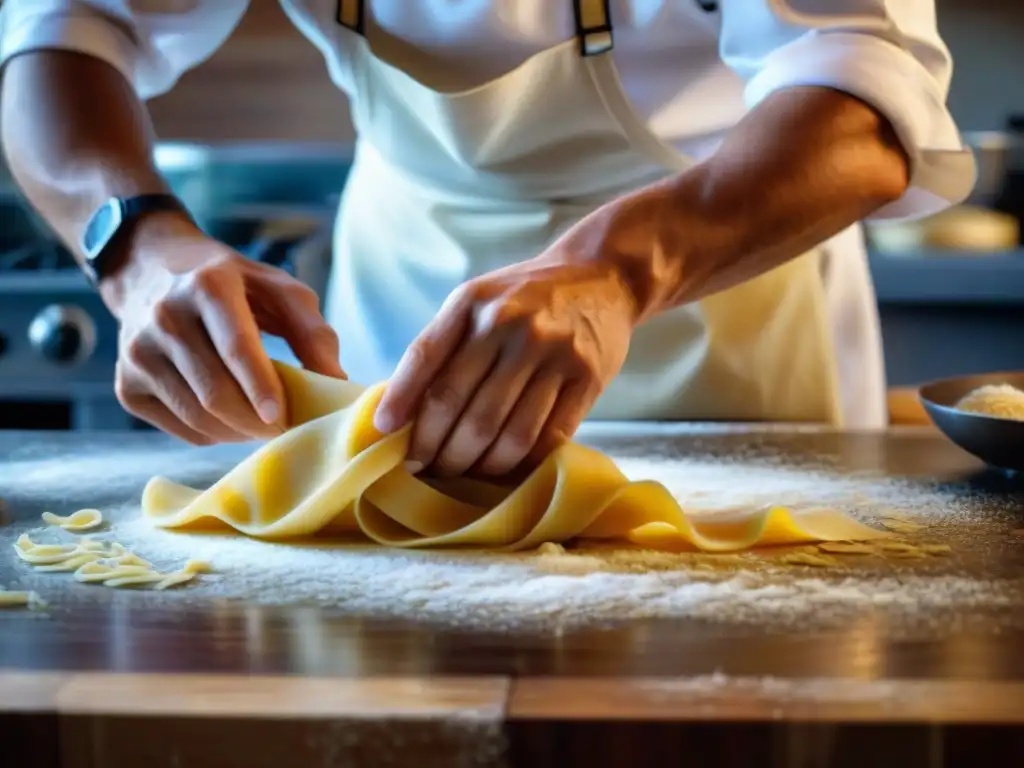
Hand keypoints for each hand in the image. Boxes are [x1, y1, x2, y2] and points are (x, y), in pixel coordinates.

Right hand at [104, 212, 344, 444]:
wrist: (149, 269)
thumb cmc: (231, 284)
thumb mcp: (278, 289)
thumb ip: (313, 331)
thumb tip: (336, 381)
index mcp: (208, 286)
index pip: (235, 346)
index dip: (260, 386)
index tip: (282, 416)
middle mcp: (164, 317)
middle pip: (215, 392)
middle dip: (256, 421)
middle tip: (286, 428)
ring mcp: (137, 353)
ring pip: (196, 415)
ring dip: (237, 432)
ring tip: (263, 425)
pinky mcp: (125, 384)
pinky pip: (178, 428)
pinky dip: (212, 435)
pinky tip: (230, 420)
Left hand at [373, 249, 638, 478]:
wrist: (602, 276)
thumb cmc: (526, 297)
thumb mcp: (478, 300)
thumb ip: (443, 344)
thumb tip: (400, 411)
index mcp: (474, 302)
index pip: (425, 359)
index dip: (400, 402)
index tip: (384, 434)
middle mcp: (512, 324)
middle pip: (462, 407)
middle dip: (436, 448)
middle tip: (425, 468)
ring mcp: (553, 352)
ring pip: (506, 433)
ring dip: (478, 464)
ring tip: (462, 472)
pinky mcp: (588, 377)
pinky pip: (548, 437)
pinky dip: (522, 463)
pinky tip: (505, 467)